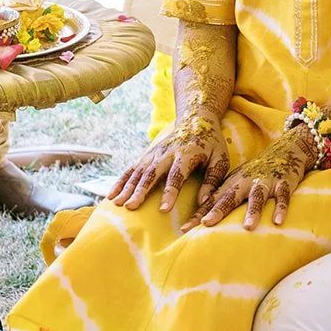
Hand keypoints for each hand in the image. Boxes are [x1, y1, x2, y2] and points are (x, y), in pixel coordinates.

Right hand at [108, 112, 228, 214]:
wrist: (196, 119)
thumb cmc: (211, 144)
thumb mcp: (220, 159)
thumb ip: (213, 180)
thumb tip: (204, 203)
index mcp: (187, 153)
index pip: (177, 175)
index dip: (170, 192)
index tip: (164, 210)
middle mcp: (167, 153)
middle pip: (152, 173)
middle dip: (141, 190)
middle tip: (131, 207)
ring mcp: (154, 153)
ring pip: (138, 172)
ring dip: (127, 187)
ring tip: (118, 204)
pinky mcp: (147, 156)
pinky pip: (131, 169)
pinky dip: (120, 182)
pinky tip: (111, 196)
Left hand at [183, 127, 316, 231]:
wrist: (285, 150)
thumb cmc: (255, 173)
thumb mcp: (237, 182)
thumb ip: (221, 199)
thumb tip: (199, 220)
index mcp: (232, 184)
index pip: (212, 201)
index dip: (198, 215)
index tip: (184, 229)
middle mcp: (246, 183)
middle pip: (230, 197)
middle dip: (218, 210)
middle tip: (207, 223)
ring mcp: (265, 182)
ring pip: (257, 197)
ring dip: (252, 211)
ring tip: (248, 227)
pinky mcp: (283, 183)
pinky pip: (283, 197)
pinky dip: (281, 208)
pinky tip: (278, 222)